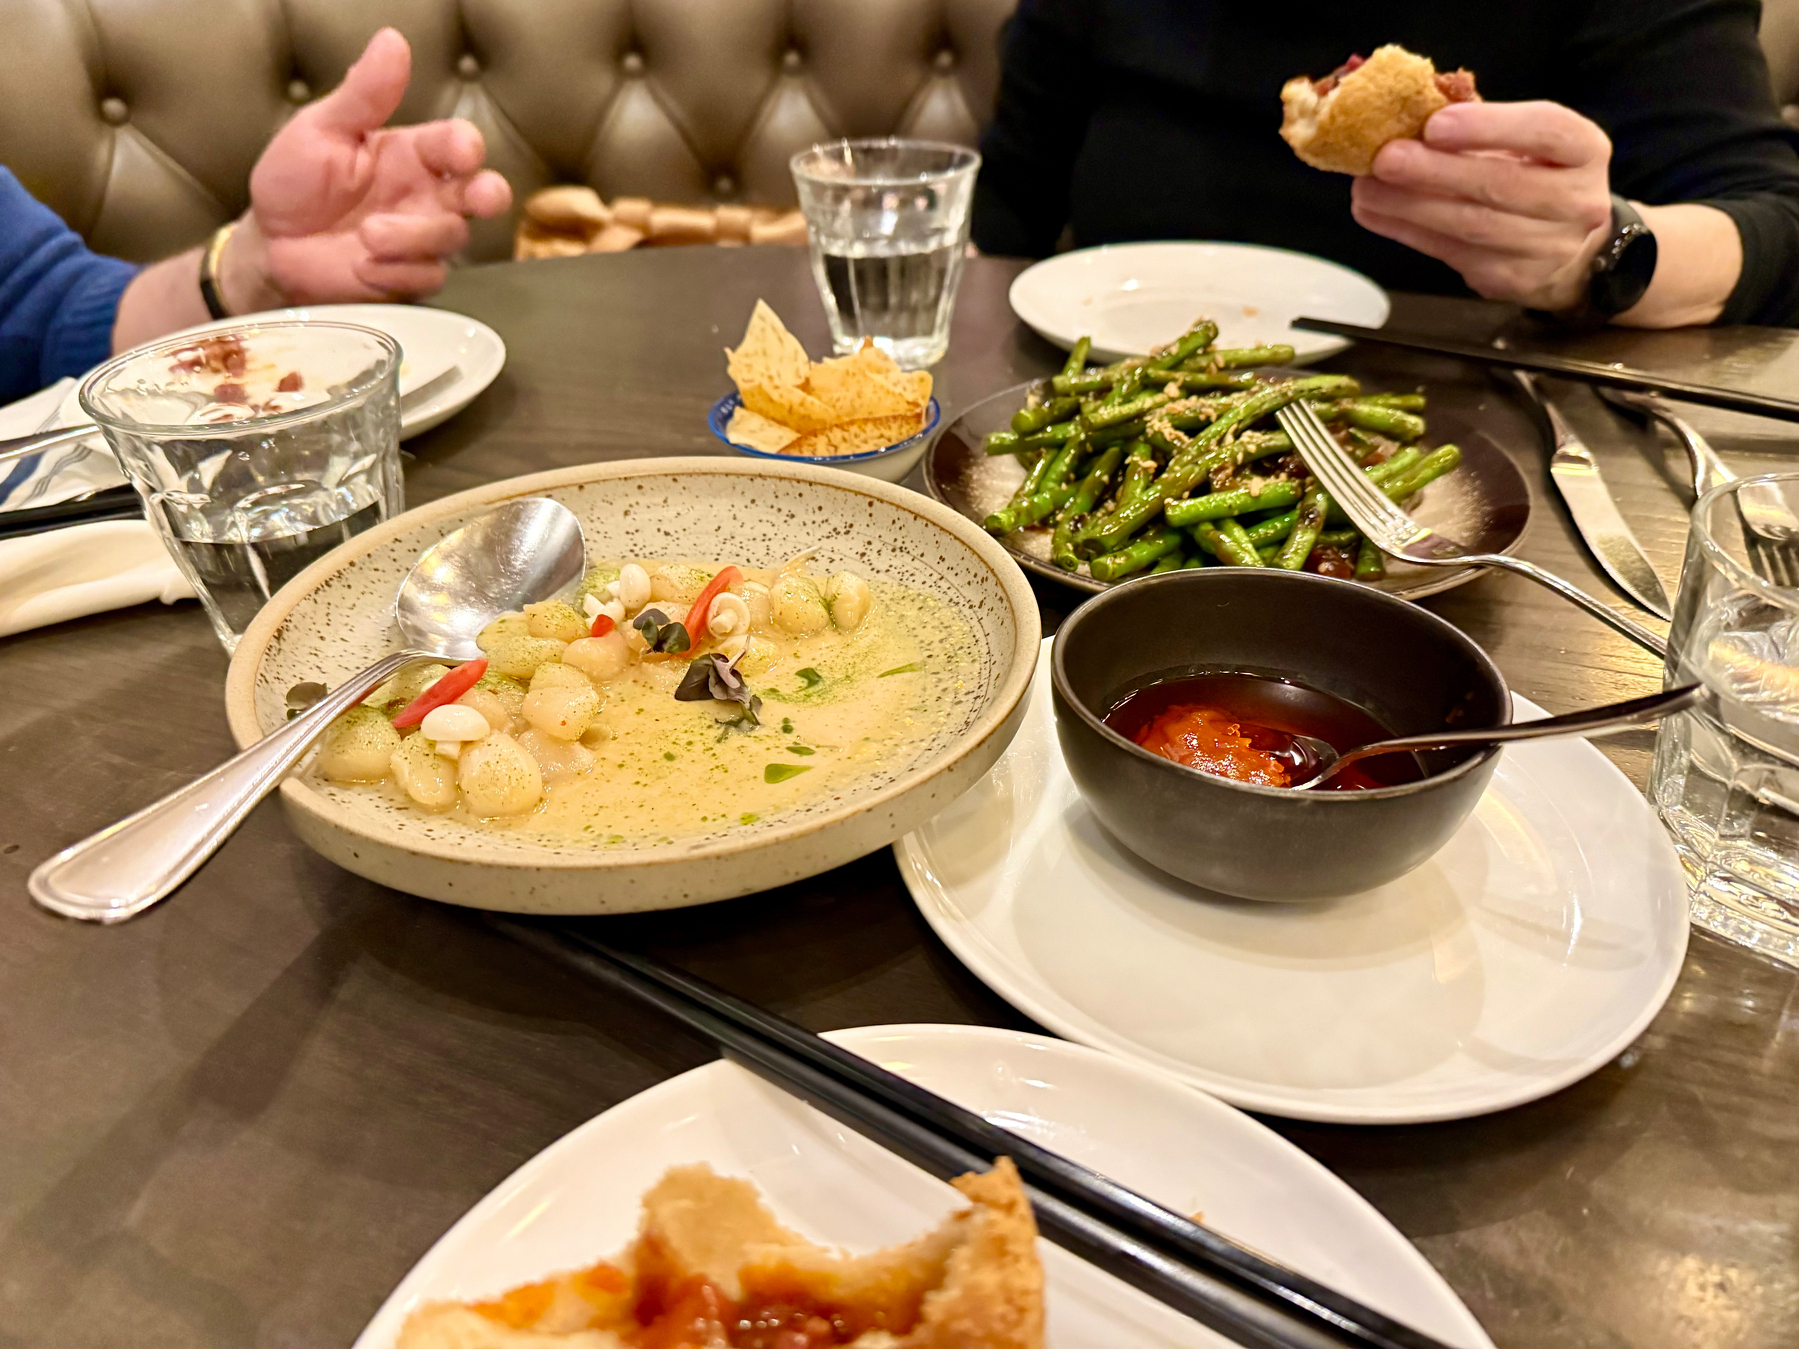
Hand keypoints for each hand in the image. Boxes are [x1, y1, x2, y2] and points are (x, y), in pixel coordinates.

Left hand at [229, 27, 511, 307]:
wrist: (270, 245)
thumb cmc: (295, 182)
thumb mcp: (321, 129)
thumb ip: (363, 94)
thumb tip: (392, 41)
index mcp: (412, 154)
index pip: (456, 144)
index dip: (466, 147)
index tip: (462, 152)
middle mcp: (426, 195)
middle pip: (482, 193)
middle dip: (489, 194)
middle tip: (481, 197)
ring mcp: (422, 239)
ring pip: (451, 237)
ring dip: (412, 238)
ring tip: (367, 236)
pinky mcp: (411, 277)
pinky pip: (426, 277)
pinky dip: (395, 274)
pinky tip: (361, 267)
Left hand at [1350, 101, 1613, 312]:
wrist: (1573, 250)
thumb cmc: (1539, 178)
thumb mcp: (1530, 143)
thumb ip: (1482, 128)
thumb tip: (1408, 118)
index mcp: (1585, 151)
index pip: (1545, 131)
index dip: (1488, 126)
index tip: (1434, 124)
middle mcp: (1577, 201)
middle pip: (1499, 185)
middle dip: (1434, 171)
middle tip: (1384, 158)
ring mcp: (1547, 247)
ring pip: (1469, 225)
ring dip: (1409, 206)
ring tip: (1366, 189)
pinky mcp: (1510, 279)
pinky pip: (1451, 252)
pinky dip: (1406, 231)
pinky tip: (1375, 213)